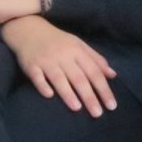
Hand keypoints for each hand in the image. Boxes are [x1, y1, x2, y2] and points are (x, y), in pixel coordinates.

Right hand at [2, 17, 116, 115]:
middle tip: (97, 114)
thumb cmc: (57, 41)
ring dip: (68, 93)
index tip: (111, 105)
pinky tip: (49, 95)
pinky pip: (37, 76)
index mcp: (77, 51)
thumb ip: (96, 59)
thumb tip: (113, 75)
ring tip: (77, 108)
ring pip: (59, 78)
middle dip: (89, 96)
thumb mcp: (79, 45)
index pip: (94, 72)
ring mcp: (46, 60)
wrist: (28, 28)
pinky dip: (43, 85)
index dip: (103, 89)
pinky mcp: (31, 65)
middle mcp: (63, 56)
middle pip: (78, 78)